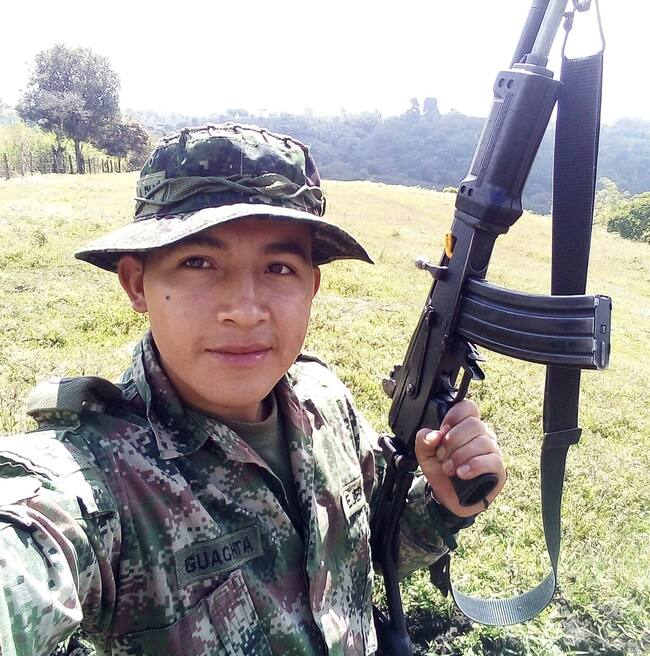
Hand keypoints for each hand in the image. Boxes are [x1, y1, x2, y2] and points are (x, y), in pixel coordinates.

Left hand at [414, 400, 505, 516]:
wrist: (448, 498)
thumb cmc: (441, 471)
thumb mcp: (425, 454)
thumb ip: (423, 440)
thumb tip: (434, 434)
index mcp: (465, 426)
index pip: (467, 407)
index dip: (454, 416)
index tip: (443, 430)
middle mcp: (482, 434)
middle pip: (473, 424)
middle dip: (453, 441)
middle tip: (442, 455)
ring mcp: (492, 450)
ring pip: (481, 442)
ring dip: (460, 456)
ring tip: (448, 469)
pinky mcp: (498, 468)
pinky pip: (491, 460)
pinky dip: (473, 466)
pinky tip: (462, 473)